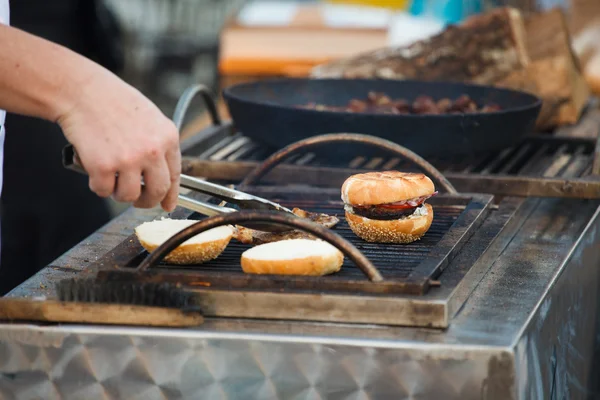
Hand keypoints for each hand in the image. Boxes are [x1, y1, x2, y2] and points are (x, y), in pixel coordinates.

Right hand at [57, 69, 180, 211]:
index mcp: (168, 137)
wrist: (82, 91)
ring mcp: (129, 159)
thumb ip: (159, 144)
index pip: (175, 175)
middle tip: (137, 199)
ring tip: (111, 177)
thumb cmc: (113, 101)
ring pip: (129, 196)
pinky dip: (98, 186)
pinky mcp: (103, 166)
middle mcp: (153, 150)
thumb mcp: (150, 118)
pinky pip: (104, 190)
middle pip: (157, 191)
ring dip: (118, 192)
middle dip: (146, 201)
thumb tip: (163, 175)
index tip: (167, 205)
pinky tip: (95, 171)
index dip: (171, 195)